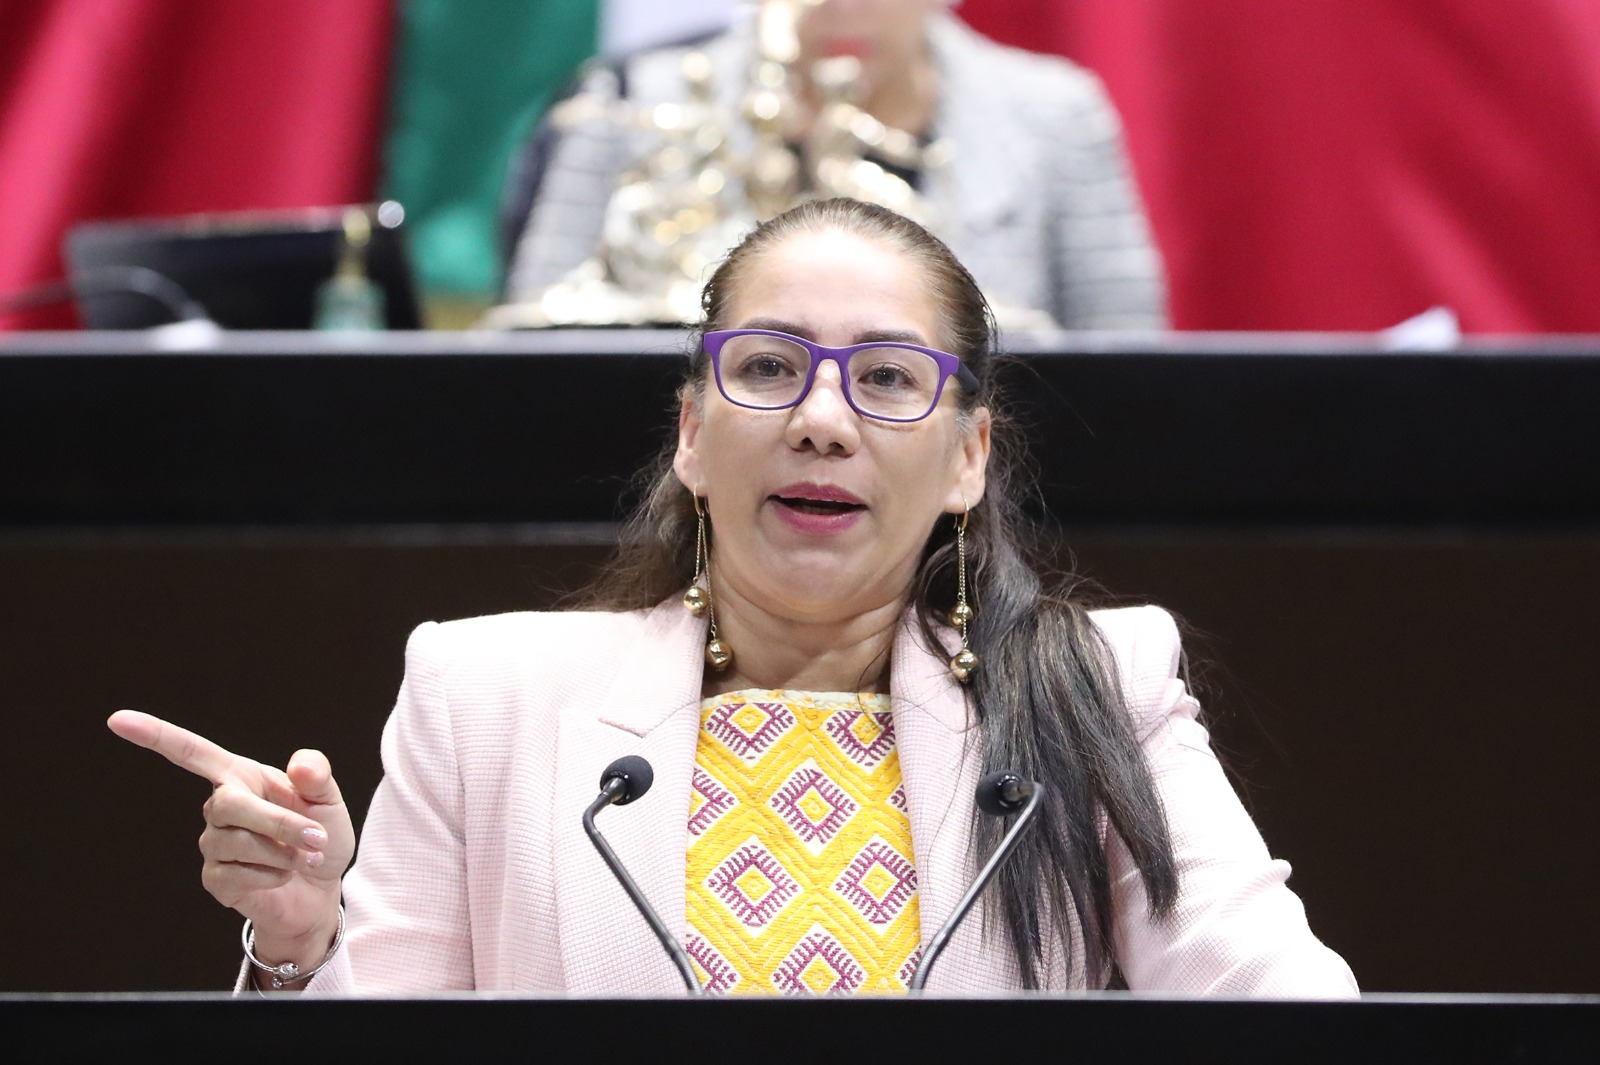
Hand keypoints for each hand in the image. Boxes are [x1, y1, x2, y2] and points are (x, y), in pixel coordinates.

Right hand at [106, 709, 353, 960]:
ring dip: (282, 853)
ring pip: (237, 842)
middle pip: (228, 804)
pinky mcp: (215, 878)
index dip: (155, 735)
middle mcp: (220, 807)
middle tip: (315, 837)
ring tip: (303, 858)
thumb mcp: (328, 800)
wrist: (320, 888)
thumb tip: (299, 765)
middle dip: (277, 822)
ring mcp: (213, 843)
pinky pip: (239, 874)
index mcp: (241, 776)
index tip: (117, 719)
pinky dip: (273, 875)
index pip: (191, 752)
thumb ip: (318, 777)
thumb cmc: (321, 835)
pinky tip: (282, 876)